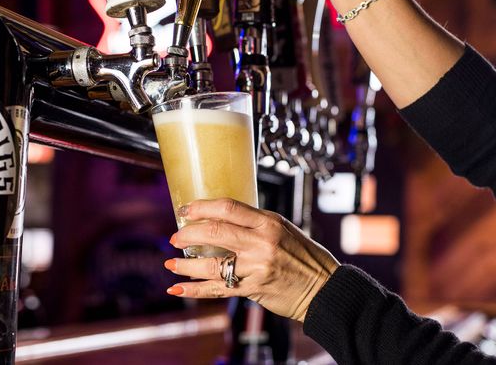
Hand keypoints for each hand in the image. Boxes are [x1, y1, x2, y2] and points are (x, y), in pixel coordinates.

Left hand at [164, 198, 339, 321]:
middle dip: (188, 234)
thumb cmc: (304, 257)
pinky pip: (218, 289)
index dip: (201, 207)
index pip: (228, 207)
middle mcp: (261, 242)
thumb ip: (255, 224)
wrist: (324, 288)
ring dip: (185, 265)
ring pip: (211, 264)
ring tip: (171, 264)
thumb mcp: (283, 229)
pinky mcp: (254, 288)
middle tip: (175, 237)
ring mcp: (257, 267)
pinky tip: (178, 288)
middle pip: (215, 232)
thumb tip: (222, 218)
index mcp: (268, 222)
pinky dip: (195, 289)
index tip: (185, 210)